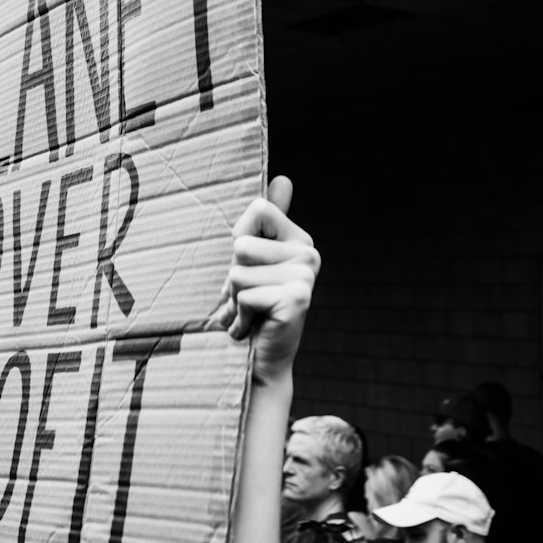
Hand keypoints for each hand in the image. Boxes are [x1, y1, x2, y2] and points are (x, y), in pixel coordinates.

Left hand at [212, 175, 318, 385]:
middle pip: (241, 244)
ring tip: (250, 314)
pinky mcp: (297, 298)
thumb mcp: (252, 262)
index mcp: (301, 240)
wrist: (261, 364)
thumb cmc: (251, 310)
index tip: (251, 267)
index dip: (240, 239)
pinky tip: (254, 329)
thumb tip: (284, 178)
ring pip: (239, 271)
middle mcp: (309, 255)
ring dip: (234, 299)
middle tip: (248, 300)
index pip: (258, 209)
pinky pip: (244, 295)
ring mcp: (306, 277)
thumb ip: (267, 220)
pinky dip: (240, 317)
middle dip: (233, 276)